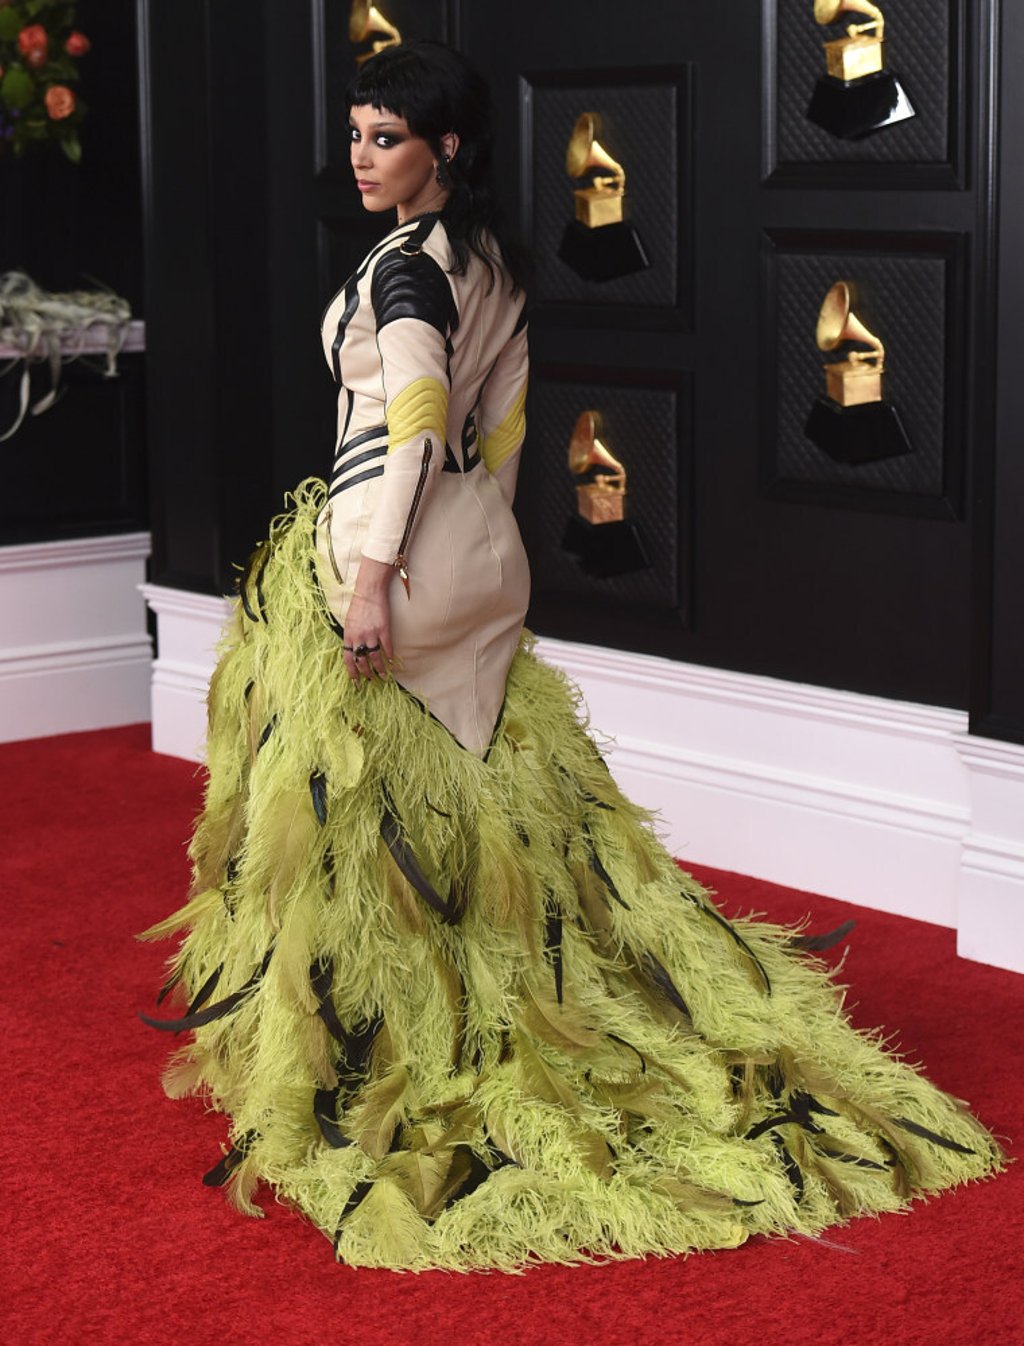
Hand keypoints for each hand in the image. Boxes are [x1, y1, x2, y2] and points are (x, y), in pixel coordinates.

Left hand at [343, 559, 394, 682]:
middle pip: (362, 661)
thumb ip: (351, 636)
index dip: (352, 672)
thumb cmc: (358, 605)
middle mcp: (358, 637)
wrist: (369, 591)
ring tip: (383, 676)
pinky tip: (392, 662)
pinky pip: (387, 647)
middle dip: (366, 673)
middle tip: (370, 680)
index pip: (348, 659)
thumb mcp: (349, 621)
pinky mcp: (383, 629)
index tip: (355, 681)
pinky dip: (390, 655)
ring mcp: (371, 634)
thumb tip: (354, 650)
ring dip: (379, 669)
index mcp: (348, 635)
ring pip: (375, 657)